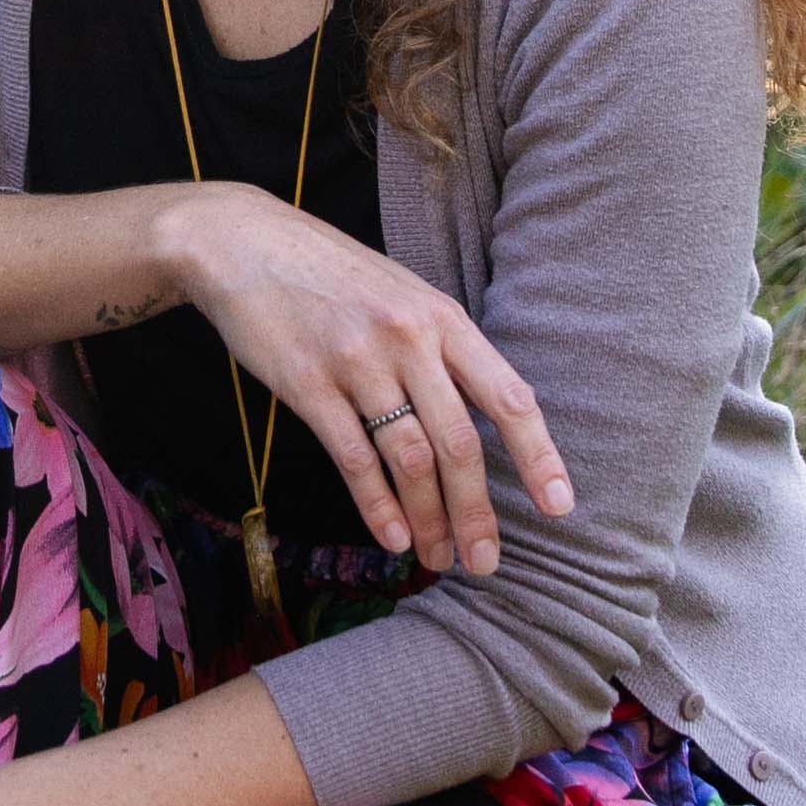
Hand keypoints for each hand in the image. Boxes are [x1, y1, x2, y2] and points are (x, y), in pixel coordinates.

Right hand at [156, 191, 572, 580]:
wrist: (246, 244)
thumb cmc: (333, 274)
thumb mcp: (404, 294)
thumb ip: (443, 349)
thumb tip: (484, 419)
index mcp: (443, 317)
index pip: (507, 396)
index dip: (538, 455)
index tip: (559, 504)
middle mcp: (409, 339)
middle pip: (459, 442)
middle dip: (477, 512)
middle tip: (486, 561)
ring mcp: (358, 362)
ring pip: (410, 459)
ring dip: (430, 519)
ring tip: (440, 558)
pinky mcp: (308, 385)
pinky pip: (355, 458)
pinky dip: (378, 506)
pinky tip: (394, 537)